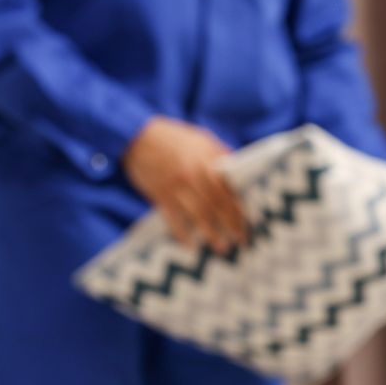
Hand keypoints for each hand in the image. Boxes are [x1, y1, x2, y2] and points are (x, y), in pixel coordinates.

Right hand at [121, 117, 246, 253]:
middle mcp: (192, 175)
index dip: (239, 206)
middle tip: (241, 241)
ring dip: (210, 233)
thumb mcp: (201, 138)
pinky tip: (190, 246)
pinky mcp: (159, 195)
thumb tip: (237, 170)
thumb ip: (219, 154)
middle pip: (216, 204)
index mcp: (206, 160)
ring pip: (197, 214)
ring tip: (221, 248)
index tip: (248, 221)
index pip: (227, 188)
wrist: (137, 137)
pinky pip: (172, 218)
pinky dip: (181, 234)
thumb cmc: (172, 137)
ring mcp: (175, 187)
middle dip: (230, 224)